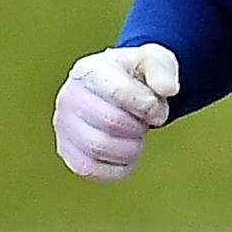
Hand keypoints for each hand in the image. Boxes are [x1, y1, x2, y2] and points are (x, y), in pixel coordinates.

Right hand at [52, 44, 180, 181]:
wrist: (115, 91)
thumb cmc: (134, 76)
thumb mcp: (153, 61)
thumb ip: (162, 69)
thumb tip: (168, 89)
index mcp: (89, 70)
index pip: (118, 93)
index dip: (147, 106)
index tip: (155, 107)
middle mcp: (69, 96)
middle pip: (111, 122)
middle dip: (138, 127)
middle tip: (143, 123)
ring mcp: (64, 126)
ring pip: (98, 147)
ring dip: (129, 148)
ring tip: (134, 138)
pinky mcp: (66, 151)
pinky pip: (90, 170)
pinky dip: (117, 168)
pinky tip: (126, 155)